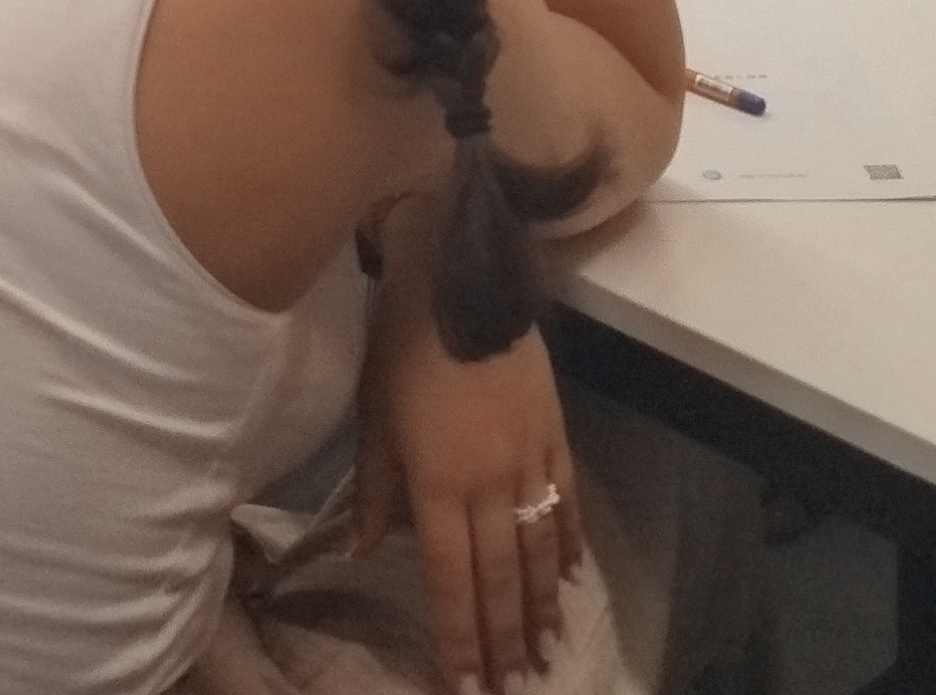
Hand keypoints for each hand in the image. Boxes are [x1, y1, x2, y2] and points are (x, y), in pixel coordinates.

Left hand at [353, 300, 577, 694]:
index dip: (458, 637)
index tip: (466, 684)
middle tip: (516, 683)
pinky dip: (569, 543)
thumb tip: (365, 552)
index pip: (449, 581)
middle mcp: (489, 485)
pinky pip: (566, 501)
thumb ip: (375, 490)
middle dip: (505, 637)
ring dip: (542, 604)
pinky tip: (570, 576)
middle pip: (500, 577)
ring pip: (539, 549)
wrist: (461, 280)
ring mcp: (529, 460)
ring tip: (548, 647)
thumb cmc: (401, 347)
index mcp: (438, 486)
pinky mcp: (554, 433)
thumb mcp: (371, 418)